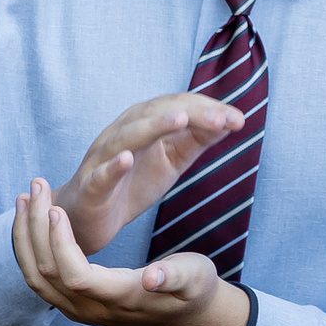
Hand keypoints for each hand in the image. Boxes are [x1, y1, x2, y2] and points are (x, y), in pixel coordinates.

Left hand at [11, 180, 251, 325]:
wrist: (187, 317)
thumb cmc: (194, 289)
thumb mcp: (195, 277)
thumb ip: (174, 277)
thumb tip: (152, 277)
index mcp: (119, 298)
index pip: (74, 275)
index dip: (60, 244)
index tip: (58, 209)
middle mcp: (90, 308)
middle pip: (45, 273)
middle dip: (34, 228)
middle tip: (35, 187)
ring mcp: (78, 309)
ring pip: (36, 276)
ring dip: (25, 236)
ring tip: (25, 199)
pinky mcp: (74, 302)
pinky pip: (40, 278)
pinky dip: (30, 248)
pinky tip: (32, 222)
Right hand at [49, 92, 245, 255]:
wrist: (87, 219)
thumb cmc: (131, 183)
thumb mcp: (172, 160)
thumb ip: (197, 140)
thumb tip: (230, 120)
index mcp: (143, 125)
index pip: (177, 106)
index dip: (207, 109)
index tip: (239, 119)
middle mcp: (122, 134)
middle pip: (155, 114)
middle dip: (191, 113)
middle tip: (222, 118)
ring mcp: (103, 159)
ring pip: (127, 136)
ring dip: (153, 126)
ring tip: (180, 120)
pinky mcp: (91, 187)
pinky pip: (100, 174)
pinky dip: (112, 165)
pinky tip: (126, 159)